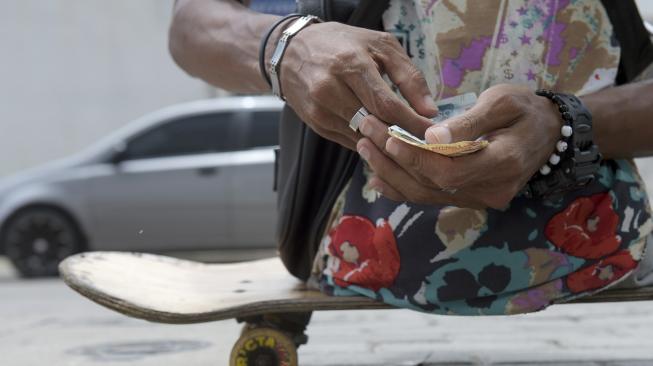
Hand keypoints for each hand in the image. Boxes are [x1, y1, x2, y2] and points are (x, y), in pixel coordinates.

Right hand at [277, 21, 436, 149]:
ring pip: (361, 138)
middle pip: (374, 125)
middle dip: (402, 136)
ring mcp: (320, 109)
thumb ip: (408, 76)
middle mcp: (330, 89)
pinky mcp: (315, 123)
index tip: (432, 133)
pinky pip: (348, 141)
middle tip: (424, 143)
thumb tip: (429, 110)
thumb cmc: (342, 44)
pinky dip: (368, 143)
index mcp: (351, 65)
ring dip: (386, 143)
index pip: (387, 105)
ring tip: (407, 143)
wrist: (291, 50)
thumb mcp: (380, 46)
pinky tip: (382, 139)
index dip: (412, 123)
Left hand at [356, 84, 561, 208]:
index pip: (449, 171)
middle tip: (364, 133)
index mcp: (504, 162)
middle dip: (393, 161)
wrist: (550, 134)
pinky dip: (402, 187)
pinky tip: (377, 177)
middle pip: (431, 185)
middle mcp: (491, 189)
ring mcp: (481, 199)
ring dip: (392, 174)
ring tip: (365, 149)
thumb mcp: (503, 102)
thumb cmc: (526, 110)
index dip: (416, 157)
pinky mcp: (471, 199)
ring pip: (427, 195)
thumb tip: (431, 135)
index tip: (388, 137)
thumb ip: (468, 122)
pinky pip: (432, 197)